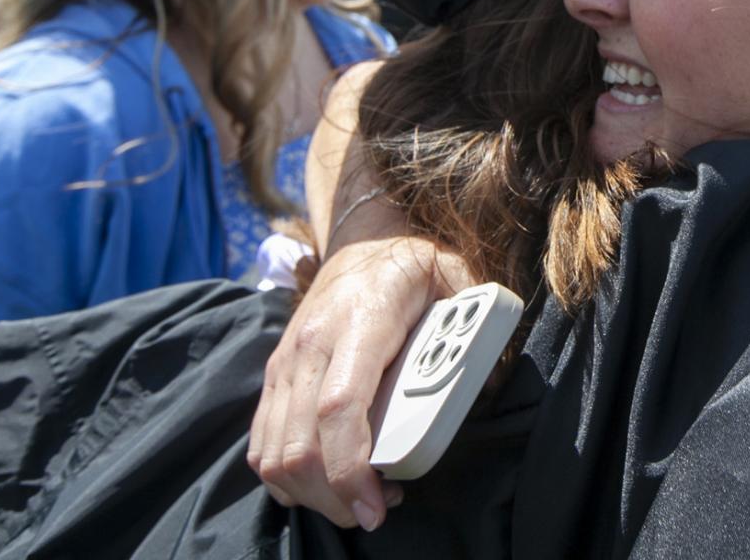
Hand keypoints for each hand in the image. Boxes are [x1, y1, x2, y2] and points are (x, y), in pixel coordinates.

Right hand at [248, 235, 475, 529]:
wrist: (366, 241)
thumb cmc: (415, 268)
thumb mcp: (456, 281)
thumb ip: (475, 327)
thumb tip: (487, 384)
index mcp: (360, 321)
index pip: (338, 407)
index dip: (350, 467)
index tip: (376, 504)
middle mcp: (311, 342)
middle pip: (300, 445)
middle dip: (334, 498)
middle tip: (377, 509)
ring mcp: (285, 361)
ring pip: (272, 454)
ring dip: (311, 494)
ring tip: (358, 497)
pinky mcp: (274, 376)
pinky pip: (261, 445)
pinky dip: (287, 478)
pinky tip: (325, 481)